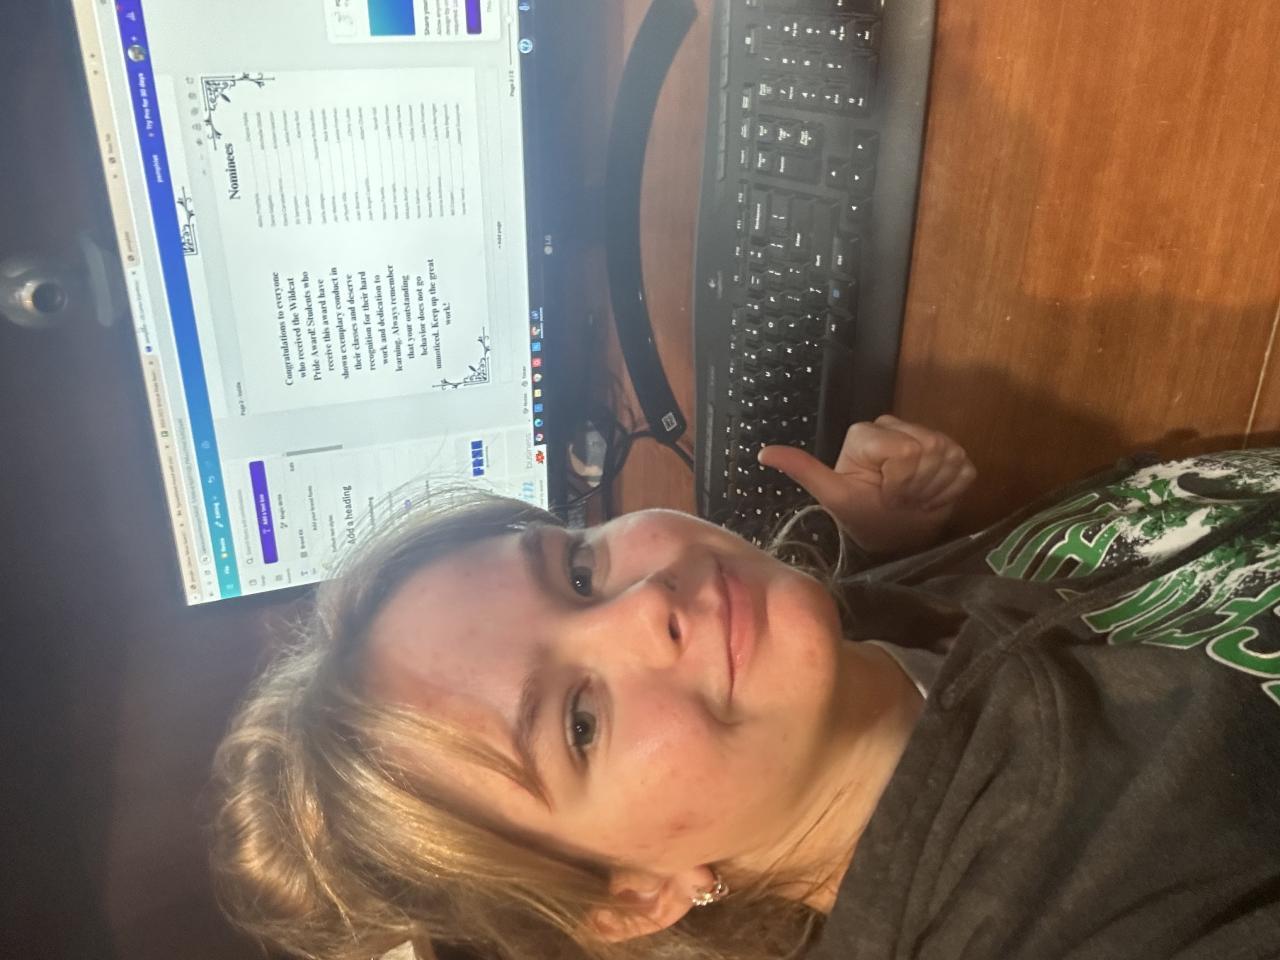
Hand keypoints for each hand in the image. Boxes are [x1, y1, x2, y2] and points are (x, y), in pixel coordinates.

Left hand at [757, 415, 976, 556]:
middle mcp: (897, 426)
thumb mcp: (832, 494)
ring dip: (932, 488)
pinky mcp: (957, 456)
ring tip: (914, 500)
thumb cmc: (861, 515)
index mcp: (867, 434)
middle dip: (915, 484)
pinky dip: (950, 490)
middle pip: (927, 447)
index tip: (887, 496)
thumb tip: (762, 453)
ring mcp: (931, 439)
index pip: (906, 448)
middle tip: (900, 500)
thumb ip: (802, 469)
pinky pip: (964, 468)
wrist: (895, 536)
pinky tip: (932, 497)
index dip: (900, 479)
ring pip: (947, 454)